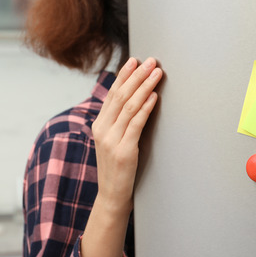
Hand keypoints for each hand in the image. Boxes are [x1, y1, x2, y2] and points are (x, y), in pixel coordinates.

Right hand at [92, 57, 162, 212]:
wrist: (112, 195)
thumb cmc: (118, 167)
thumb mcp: (114, 140)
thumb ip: (119, 122)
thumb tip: (135, 99)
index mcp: (99, 124)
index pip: (112, 94)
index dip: (124, 76)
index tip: (135, 60)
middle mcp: (102, 129)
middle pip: (120, 95)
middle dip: (137, 76)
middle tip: (150, 60)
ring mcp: (111, 140)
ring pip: (129, 106)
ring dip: (144, 86)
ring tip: (156, 73)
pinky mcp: (124, 151)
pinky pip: (136, 124)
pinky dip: (146, 108)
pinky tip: (154, 97)